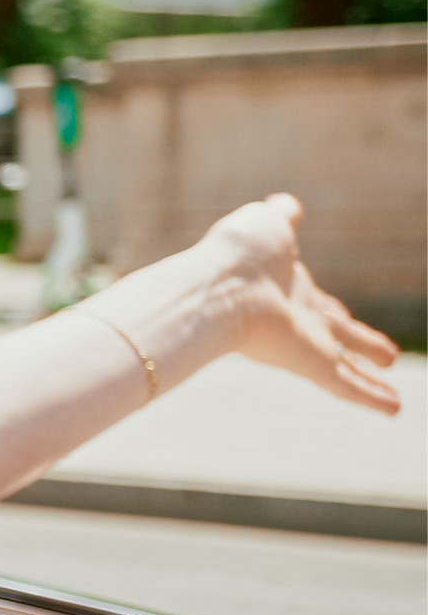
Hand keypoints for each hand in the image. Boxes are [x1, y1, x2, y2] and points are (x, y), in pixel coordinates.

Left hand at [185, 196, 402, 413]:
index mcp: (291, 289)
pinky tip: (394, 411)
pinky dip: (372, 399)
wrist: (221, 284)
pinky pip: (345, 386)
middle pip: (340, 337)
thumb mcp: (268, 225)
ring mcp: (305, 344)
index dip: (336, 311)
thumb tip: (286, 203)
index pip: (321, 304)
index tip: (345, 316)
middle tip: (388, 358)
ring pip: (347, 369)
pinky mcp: (307, 364)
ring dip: (372, 383)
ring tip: (395, 402)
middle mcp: (299, 320)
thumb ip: (281, 216)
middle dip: (365, 346)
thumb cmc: (238, 254)